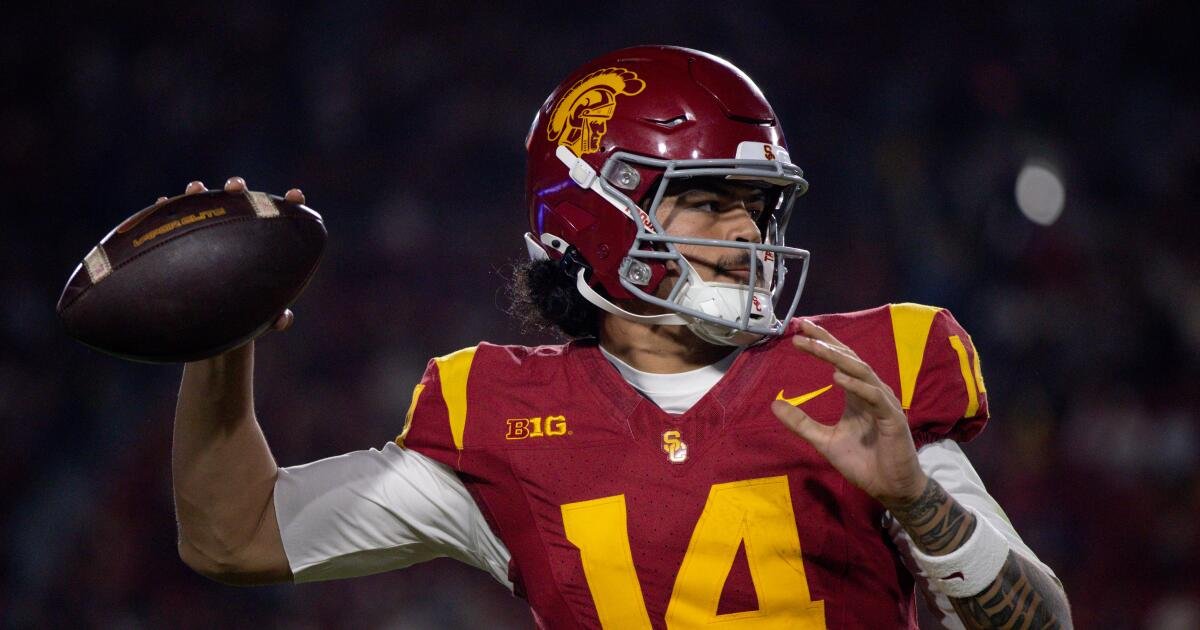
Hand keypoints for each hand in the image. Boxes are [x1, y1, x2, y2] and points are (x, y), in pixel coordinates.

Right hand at [158, 177, 303, 337]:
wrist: (209, 320)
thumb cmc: (242, 313)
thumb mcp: (259, 319)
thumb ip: (275, 318)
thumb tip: (283, 319)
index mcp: (263, 242)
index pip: (281, 215)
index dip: (291, 203)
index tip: (295, 196)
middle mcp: (236, 229)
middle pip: (238, 200)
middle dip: (237, 187)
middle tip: (235, 188)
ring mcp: (207, 230)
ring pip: (202, 203)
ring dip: (199, 191)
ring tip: (196, 188)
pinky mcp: (180, 236)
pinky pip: (171, 219)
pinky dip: (167, 208)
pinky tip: (162, 202)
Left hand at [771, 319, 926, 507]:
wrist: (890, 488)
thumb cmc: (863, 462)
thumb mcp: (824, 441)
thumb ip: (801, 423)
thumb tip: (773, 404)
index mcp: (856, 394)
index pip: (839, 361)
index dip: (822, 343)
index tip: (799, 329)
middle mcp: (871, 392)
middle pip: (849, 359)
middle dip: (826, 342)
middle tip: (802, 330)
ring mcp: (884, 403)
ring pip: (861, 372)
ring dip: (837, 358)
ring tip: (816, 347)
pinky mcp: (893, 418)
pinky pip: (874, 397)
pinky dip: (857, 386)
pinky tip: (838, 377)